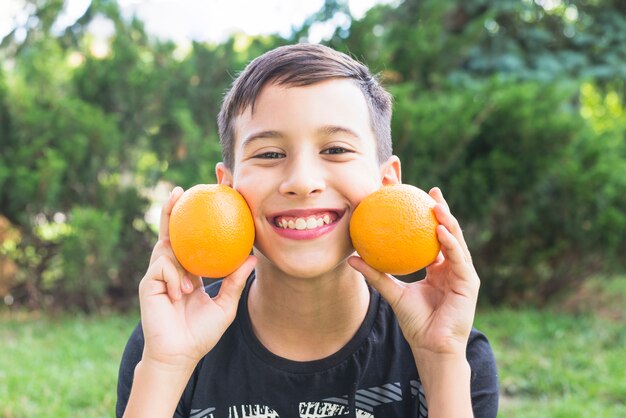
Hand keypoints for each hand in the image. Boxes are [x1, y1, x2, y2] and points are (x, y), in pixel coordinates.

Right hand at [138, 186, 256, 370]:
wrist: (180, 355)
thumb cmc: (201, 333)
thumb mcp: (225, 305)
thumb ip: (235, 281)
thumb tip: (254, 258)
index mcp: (188, 272)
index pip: (191, 242)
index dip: (194, 222)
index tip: (204, 200)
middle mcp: (172, 270)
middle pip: (170, 235)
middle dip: (171, 211)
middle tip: (180, 191)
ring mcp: (159, 277)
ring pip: (165, 248)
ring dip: (178, 246)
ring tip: (176, 212)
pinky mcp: (149, 285)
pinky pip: (163, 268)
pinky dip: (176, 276)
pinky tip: (184, 292)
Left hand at [348, 187, 479, 360]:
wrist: (432, 346)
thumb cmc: (415, 322)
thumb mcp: (393, 293)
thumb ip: (376, 275)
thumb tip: (352, 258)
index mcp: (438, 268)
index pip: (431, 237)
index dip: (426, 217)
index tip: (414, 197)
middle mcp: (452, 268)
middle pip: (448, 233)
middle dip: (442, 210)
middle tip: (431, 191)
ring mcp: (462, 274)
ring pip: (456, 241)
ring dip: (448, 221)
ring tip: (436, 204)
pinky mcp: (469, 283)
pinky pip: (458, 259)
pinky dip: (450, 243)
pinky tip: (440, 229)